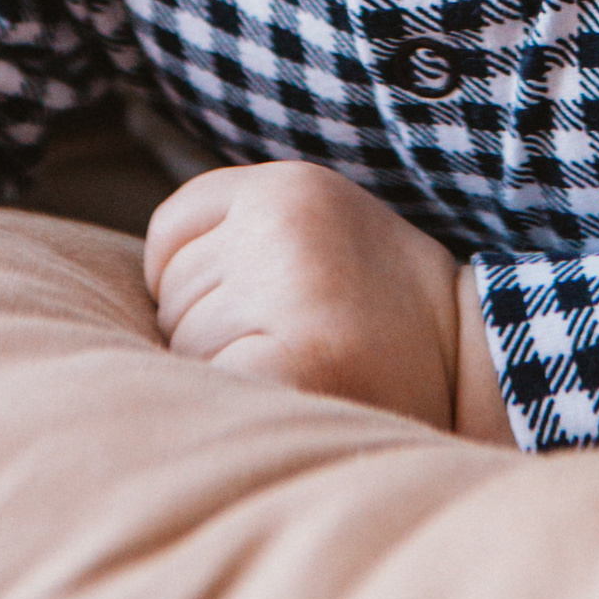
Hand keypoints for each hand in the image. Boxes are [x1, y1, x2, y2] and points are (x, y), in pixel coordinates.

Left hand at [143, 158, 514, 440]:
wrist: (481, 370)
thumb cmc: (378, 313)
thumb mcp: (313, 236)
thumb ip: (235, 235)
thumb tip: (118, 288)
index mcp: (290, 187)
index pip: (171, 232)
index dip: (198, 280)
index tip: (255, 303)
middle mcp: (285, 230)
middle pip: (172, 295)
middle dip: (212, 331)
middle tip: (300, 342)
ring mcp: (288, 297)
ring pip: (184, 349)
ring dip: (226, 375)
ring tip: (306, 371)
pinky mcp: (293, 368)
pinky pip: (209, 391)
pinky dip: (234, 410)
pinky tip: (290, 404)